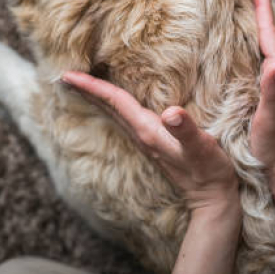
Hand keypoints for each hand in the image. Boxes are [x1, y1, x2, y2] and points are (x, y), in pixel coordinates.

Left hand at [60, 72, 238, 212]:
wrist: (211, 199)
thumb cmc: (209, 171)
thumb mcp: (201, 148)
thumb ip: (185, 131)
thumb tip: (170, 112)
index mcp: (147, 130)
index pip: (114, 101)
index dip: (92, 86)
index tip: (67, 74)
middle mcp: (141, 135)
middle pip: (107, 107)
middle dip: (86, 90)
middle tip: (63, 75)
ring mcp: (145, 141)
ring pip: (113, 113)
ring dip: (96, 98)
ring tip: (81, 85)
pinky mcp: (153, 144)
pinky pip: (124, 119)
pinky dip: (112, 107)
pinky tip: (113, 104)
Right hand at [250, 0, 274, 185]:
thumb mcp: (271, 119)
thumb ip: (273, 91)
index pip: (270, 34)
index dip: (262, 7)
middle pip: (269, 33)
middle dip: (260, 8)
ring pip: (267, 45)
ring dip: (257, 25)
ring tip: (245, 7)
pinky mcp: (274, 92)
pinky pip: (262, 58)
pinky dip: (254, 44)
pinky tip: (244, 47)